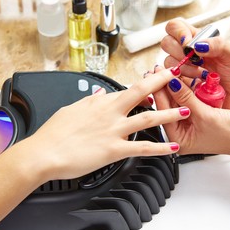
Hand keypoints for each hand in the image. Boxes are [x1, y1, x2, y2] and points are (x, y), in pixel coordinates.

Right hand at [22, 68, 190, 179]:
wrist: (43, 153)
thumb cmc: (54, 133)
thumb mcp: (71, 110)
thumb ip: (89, 102)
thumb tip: (99, 95)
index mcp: (100, 103)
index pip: (126, 89)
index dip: (144, 84)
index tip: (155, 79)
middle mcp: (110, 113)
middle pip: (141, 92)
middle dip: (162, 82)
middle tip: (178, 75)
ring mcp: (114, 130)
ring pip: (148, 118)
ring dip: (169, 113)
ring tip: (185, 110)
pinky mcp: (114, 150)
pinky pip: (142, 148)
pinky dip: (160, 148)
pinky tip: (172, 148)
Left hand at [152, 75, 229, 156]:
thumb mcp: (205, 115)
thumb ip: (186, 98)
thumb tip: (171, 83)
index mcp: (179, 141)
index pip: (163, 112)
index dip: (159, 91)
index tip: (155, 74)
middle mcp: (182, 135)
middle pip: (168, 107)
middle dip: (165, 88)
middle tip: (159, 69)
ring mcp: (190, 127)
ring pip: (177, 103)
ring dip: (175, 87)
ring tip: (168, 70)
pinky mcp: (199, 119)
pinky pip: (188, 102)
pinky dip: (186, 91)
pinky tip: (181, 78)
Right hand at [161, 19, 229, 115]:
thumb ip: (217, 44)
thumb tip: (197, 45)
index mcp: (197, 40)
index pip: (175, 27)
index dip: (178, 33)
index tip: (189, 45)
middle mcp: (187, 53)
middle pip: (167, 43)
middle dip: (180, 53)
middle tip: (198, 62)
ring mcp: (183, 70)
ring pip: (167, 64)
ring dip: (183, 69)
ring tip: (201, 76)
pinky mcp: (181, 87)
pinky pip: (170, 82)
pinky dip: (181, 82)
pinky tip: (196, 85)